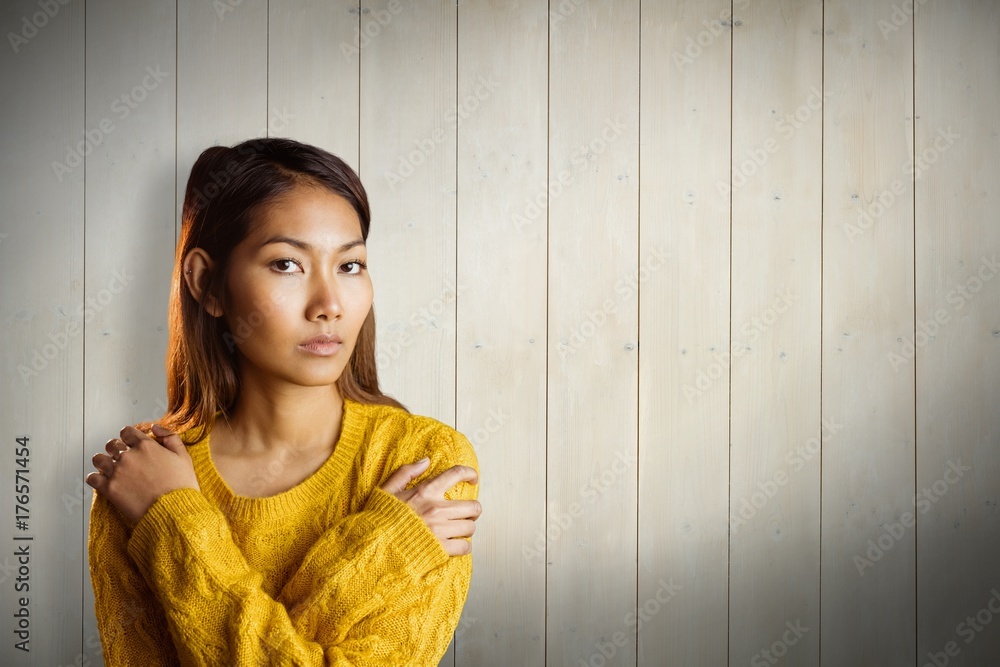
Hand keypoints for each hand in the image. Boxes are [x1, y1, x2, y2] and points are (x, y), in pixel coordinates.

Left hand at [85, 423, 200, 526]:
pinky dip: (96, 479)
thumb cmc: (181, 485)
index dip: (128, 437)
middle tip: (122, 459)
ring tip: (111, 470)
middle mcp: (128, 456)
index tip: (130, 445)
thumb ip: (170, 437)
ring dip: (103, 463)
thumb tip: (154, 427)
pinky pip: (92, 478)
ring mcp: (117, 472)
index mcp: (146, 445)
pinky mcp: (109, 489)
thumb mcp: (183, 456)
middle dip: (115, 450)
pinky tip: (104, 482)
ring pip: (98, 459)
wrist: (173, 511)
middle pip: (111, 444)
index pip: (126, 431)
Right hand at [380, 459, 480, 556]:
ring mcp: (440, 529)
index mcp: (426, 491)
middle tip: (467, 513)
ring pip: (471, 527)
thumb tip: (426, 461)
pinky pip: (465, 546)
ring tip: (458, 530)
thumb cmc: (380, 517)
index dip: (469, 473)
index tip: (473, 478)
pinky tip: (455, 545)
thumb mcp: (388, 489)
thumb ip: (406, 472)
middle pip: (473, 506)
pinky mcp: (441, 548)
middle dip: (472, 510)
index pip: (456, 474)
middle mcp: (437, 508)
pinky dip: (463, 546)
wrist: (373, 545)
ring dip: (466, 528)